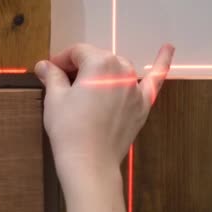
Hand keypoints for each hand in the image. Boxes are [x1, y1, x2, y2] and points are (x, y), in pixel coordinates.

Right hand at [35, 43, 173, 211]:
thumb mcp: (54, 99)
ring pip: (118, 68)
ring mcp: (135, 88)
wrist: (89, 163)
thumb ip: (53, 76)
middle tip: (63, 82)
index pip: (77, 52)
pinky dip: (161, 63)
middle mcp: (122, 70)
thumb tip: (44, 65)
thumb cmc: (69, 129)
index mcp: (99, 63)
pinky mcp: (142, 105)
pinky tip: (167, 48)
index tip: (50, 71)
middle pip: (97, 58)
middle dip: (80, 67)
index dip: (61, 60)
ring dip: (104, 70)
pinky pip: (154, 80)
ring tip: (89, 80)